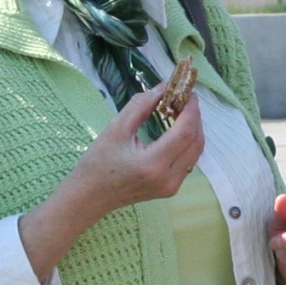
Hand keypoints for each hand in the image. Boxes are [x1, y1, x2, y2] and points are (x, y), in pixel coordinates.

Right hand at [65, 85, 204, 213]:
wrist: (90, 197)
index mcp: (153, 164)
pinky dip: (187, 142)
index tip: (187, 91)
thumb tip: (163, 88)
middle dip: (194, 116)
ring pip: (195, 152)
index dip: (190, 109)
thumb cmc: (97, 163)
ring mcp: (172, 186)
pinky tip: (177, 128)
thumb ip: (141, 105)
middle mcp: (169, 178)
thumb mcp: (115, 128)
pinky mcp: (171, 188)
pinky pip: (188, 161)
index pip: (185, 132)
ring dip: (193, 129)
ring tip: (180, 110)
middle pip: (196, 142)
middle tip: (184, 98)